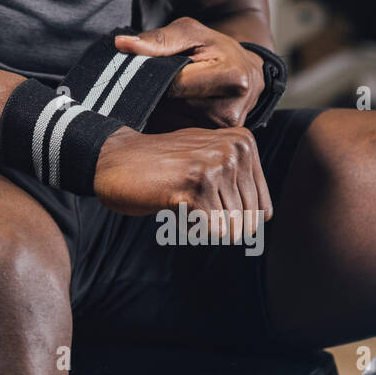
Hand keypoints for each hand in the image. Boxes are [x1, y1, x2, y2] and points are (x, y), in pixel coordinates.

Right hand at [92, 124, 272, 240]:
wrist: (112, 159)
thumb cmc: (159, 166)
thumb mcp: (206, 159)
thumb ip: (237, 180)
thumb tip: (263, 218)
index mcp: (244, 143)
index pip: (262, 209)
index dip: (233, 220)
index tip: (203, 201)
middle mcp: (235, 150)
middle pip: (248, 221)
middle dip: (217, 224)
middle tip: (187, 200)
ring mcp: (215, 166)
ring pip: (230, 228)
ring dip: (201, 225)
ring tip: (178, 198)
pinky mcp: (195, 185)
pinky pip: (212, 230)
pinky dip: (191, 229)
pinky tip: (173, 205)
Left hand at [114, 17, 265, 129]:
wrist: (246, 73)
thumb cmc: (217, 49)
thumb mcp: (192, 32)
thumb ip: (158, 39)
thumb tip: (121, 44)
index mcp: (232, 79)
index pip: (172, 85)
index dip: (154, 77)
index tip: (147, 70)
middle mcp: (229, 112)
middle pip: (170, 106)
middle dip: (157, 92)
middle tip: (160, 79)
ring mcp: (220, 132)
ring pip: (168, 121)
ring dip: (160, 107)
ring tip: (171, 91)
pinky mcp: (211, 142)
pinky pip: (173, 133)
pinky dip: (167, 119)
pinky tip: (173, 106)